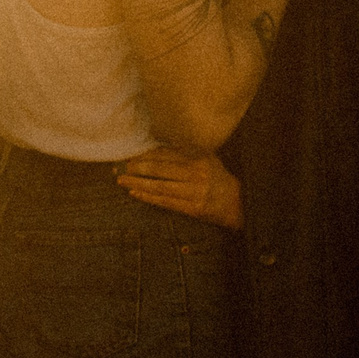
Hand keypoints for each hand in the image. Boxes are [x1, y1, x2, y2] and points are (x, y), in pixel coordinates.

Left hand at [117, 147, 242, 229]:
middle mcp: (197, 173)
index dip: (145, 155)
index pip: (166, 155)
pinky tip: (135, 193)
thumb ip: (184, 152)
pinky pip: (167, 202)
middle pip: (160, 169)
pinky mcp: (194, 208)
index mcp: (199, 158)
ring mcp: (196, 192)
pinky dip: (149, 197)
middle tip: (120, 167)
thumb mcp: (206, 158)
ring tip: (121, 180)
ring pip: (161, 186)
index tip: (129, 156)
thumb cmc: (217, 177)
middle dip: (137, 168)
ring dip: (138, 183)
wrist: (238, 202)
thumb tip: (153, 148)